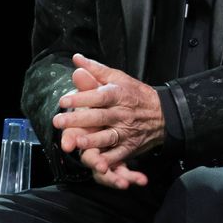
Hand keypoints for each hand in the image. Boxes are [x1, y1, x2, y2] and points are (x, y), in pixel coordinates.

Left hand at [52, 53, 165, 189]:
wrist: (164, 114)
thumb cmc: (136, 94)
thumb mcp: (119, 78)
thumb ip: (96, 69)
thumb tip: (76, 59)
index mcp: (119, 94)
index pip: (99, 95)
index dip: (82, 98)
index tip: (64, 101)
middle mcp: (123, 113)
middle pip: (99, 116)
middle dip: (78, 119)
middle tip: (58, 122)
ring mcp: (127, 131)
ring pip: (108, 137)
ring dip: (92, 141)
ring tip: (76, 141)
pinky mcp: (130, 147)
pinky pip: (118, 155)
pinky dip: (107, 160)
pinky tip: (95, 163)